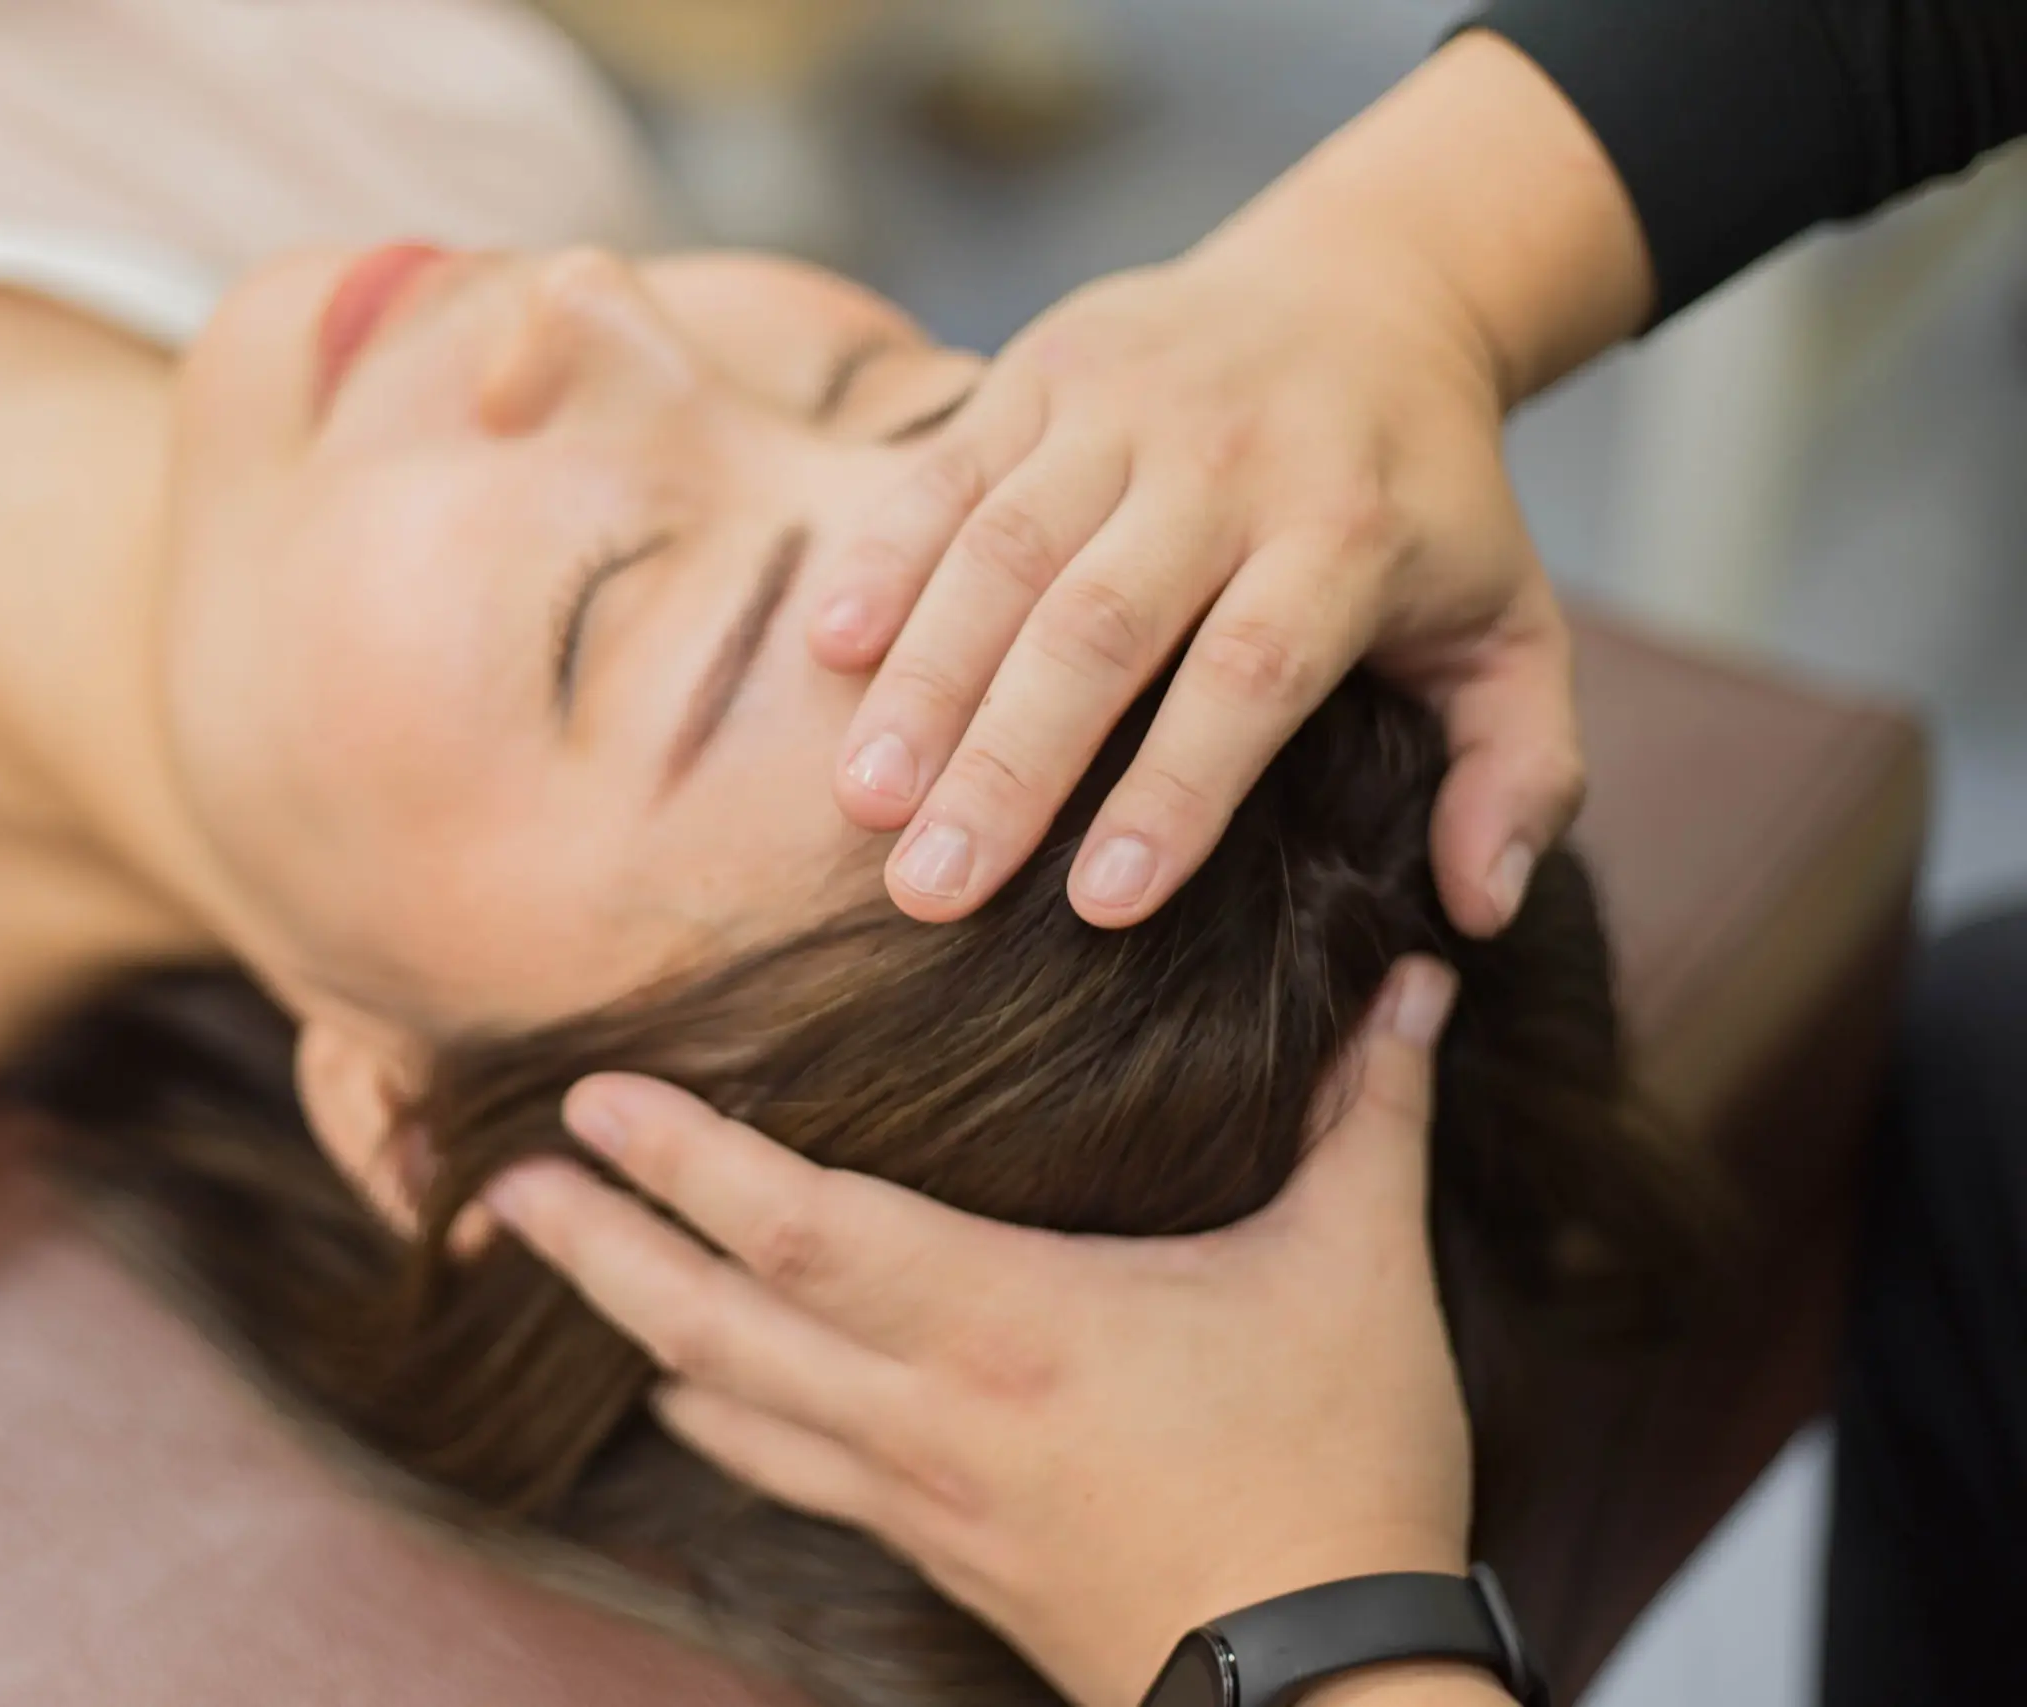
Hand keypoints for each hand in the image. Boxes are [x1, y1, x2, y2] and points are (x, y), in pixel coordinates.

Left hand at [484, 958, 1472, 1706]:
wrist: (1325, 1701)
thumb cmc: (1337, 1478)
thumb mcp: (1359, 1276)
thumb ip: (1369, 1115)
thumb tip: (1416, 980)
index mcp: (1005, 1325)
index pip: (795, 1226)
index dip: (679, 1159)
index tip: (590, 1099)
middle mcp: (926, 1411)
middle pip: (705, 1321)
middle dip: (589, 1248)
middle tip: (491, 1185)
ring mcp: (916, 1493)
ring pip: (725, 1405)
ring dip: (631, 1324)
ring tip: (562, 1262)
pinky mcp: (934, 1550)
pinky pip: (785, 1471)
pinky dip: (715, 1412)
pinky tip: (688, 1385)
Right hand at [814, 32, 1649, 935]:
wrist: (1363, 291)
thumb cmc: (1426, 504)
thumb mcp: (1516, 629)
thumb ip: (1522, 773)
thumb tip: (1482, 913)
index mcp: (1349, 532)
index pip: (1252, 670)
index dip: (1178, 785)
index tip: (1103, 904)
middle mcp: (1231, 459)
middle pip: (1102, 624)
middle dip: (1008, 763)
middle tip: (928, 892)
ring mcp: (1125, 405)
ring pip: (1006, 551)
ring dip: (925, 679)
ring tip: (864, 803)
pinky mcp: (1044, 369)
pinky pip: (949, 468)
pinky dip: (885, 556)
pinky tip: (830, 652)